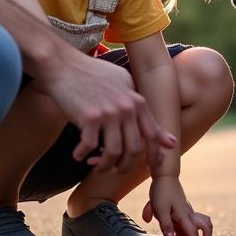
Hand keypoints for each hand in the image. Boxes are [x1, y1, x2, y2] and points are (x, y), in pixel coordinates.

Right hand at [34, 46, 175, 175]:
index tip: (150, 167)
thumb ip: (144, 113)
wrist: (64, 65)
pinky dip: (82, 155)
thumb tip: (171, 142)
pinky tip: (77, 154)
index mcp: (137, 101)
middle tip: (114, 170)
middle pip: (133, 149)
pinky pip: (89, 147)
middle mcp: (127, 107)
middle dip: (124, 166)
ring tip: (96, 166)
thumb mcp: (123, 86)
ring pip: (113, 153)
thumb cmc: (94, 76)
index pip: (152, 135)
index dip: (154, 155)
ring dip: (104, 166)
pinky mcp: (90, 117)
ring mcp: (109, 112)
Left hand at [142, 176, 212, 235]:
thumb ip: (165, 224)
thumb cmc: (162, 191)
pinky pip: (190, 222)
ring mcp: (187, 211)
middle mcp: (189, 213)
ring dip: (195, 235)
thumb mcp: (160, 209)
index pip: (193, 233)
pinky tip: (175, 234)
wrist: (165, 176)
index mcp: (184, 215)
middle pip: (206, 226)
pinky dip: (186, 230)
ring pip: (200, 224)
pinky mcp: (183, 210)